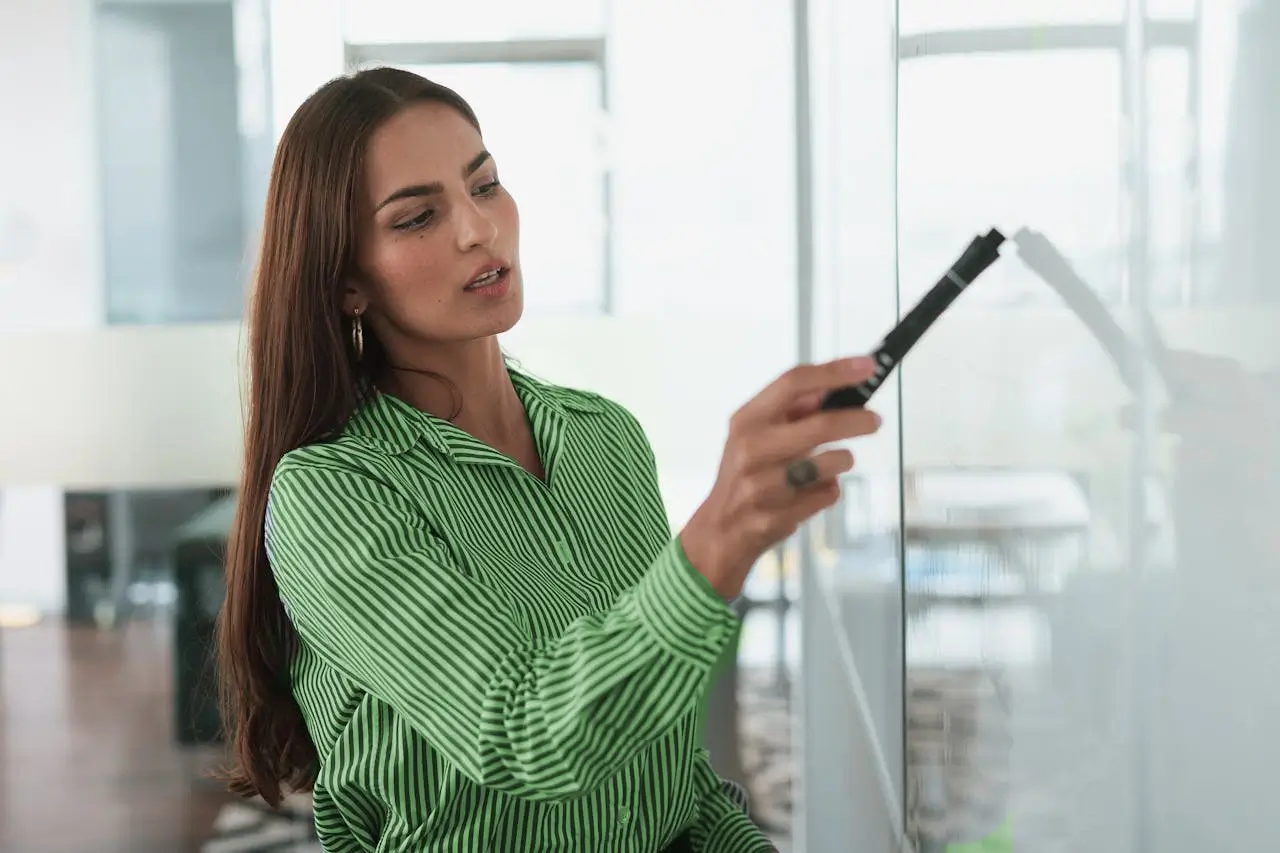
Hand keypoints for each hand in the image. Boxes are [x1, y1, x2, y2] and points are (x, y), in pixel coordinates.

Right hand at [679, 357, 882, 597]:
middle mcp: (751, 449)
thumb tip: (833, 384)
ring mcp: (763, 486)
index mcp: (746, 420)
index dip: (834, 371)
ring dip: (840, 462)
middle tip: (875, 421)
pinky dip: (828, 491)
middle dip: (857, 420)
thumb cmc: (745, 474)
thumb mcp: (755, 434)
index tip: (866, 365)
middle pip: (820, 425)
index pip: (793, 383)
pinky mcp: (778, 516)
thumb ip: (790, 411)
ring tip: (829, 465)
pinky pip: (828, 494)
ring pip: (831, 464)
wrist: (720, 530)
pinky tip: (810, 494)